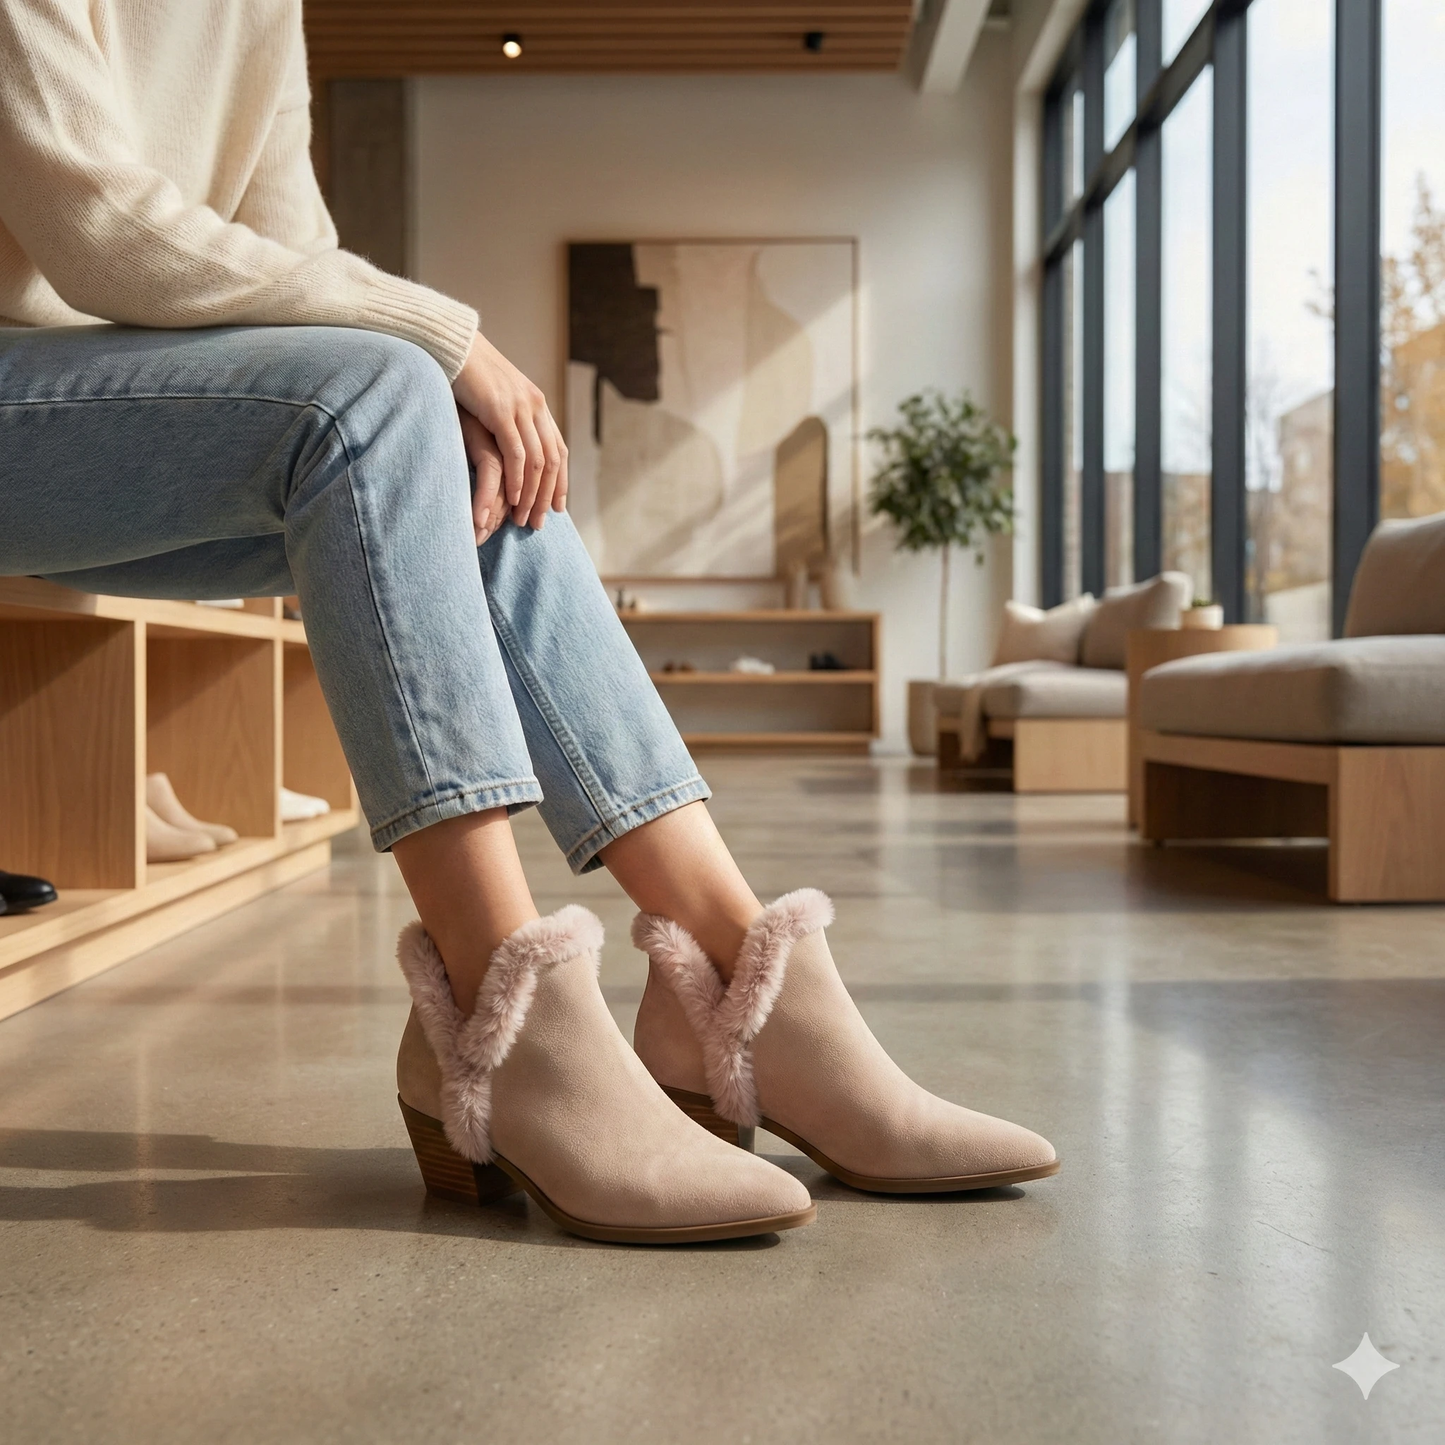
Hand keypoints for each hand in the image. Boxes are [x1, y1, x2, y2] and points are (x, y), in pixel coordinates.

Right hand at [451, 332, 567, 529]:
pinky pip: (517, 454)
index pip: (558, 449)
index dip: (560, 481)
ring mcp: (520, 408)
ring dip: (533, 495)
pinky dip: (518, 480)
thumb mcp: (494, 398)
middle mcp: (535, 406)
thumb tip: (509, 442)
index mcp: (537, 403)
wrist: (451, 345)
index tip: (557, 507)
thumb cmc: (465, 374)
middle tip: (540, 523)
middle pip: (552, 460)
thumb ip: (506, 419)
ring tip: (525, 519)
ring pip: (538, 462)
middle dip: (547, 495)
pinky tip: (513, 499)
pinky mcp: (501, 411)